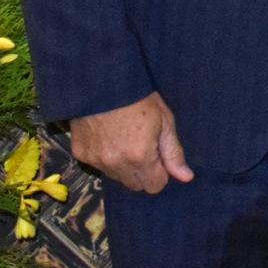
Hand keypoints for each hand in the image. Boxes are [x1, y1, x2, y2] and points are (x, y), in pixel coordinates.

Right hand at [68, 91, 194, 193]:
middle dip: (143, 172)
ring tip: (125, 139)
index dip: (160, 172)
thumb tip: (186, 177)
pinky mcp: (80, 153)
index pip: (154, 186)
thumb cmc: (139, 98)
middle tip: (143, 146)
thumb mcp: (164, 121)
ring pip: (116, 177)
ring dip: (123, 166)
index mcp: (140, 157)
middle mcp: (116, 164)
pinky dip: (104, 157)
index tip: (159, 155)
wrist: (102, 82)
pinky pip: (98, 166)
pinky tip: (108, 136)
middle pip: (135, 185)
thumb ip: (173, 153)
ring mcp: (96, 160)